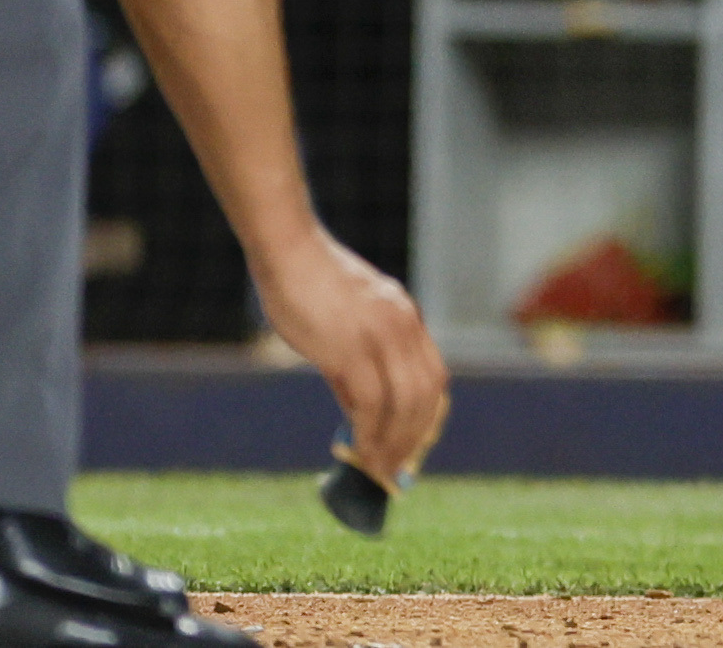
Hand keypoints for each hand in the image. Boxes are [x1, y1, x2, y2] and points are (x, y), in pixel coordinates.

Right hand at [252, 227, 448, 486]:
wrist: (290, 252)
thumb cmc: (308, 287)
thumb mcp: (347, 323)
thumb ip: (356, 365)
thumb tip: (359, 416)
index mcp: (405, 318)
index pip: (433, 375)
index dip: (427, 415)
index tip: (414, 445)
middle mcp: (403, 326)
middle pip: (427, 393)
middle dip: (414, 437)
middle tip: (396, 468)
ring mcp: (381, 336)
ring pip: (405, 403)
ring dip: (394, 443)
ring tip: (378, 470)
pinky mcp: (351, 348)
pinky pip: (372, 403)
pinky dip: (371, 433)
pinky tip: (360, 452)